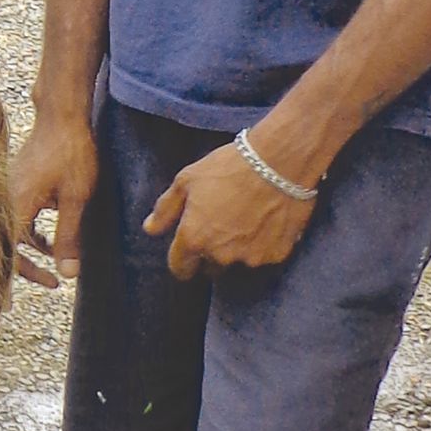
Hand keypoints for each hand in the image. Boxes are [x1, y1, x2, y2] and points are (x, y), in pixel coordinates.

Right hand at [10, 106, 101, 286]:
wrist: (63, 115)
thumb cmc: (71, 152)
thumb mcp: (76, 198)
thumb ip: (69, 237)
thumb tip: (68, 274)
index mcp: (14, 204)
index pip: (10, 252)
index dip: (26, 274)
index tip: (51, 284)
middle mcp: (4, 198)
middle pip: (5, 245)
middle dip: (25, 268)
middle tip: (46, 285)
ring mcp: (7, 191)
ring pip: (11, 232)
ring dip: (32, 250)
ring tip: (56, 263)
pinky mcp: (15, 186)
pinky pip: (17, 218)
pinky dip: (32, 232)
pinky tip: (52, 239)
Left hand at [144, 140, 316, 278]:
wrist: (280, 161)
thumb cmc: (229, 166)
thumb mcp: (187, 180)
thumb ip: (166, 209)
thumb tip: (150, 229)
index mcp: (194, 238)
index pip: (180, 268)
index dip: (182, 261)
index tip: (188, 251)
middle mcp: (220, 255)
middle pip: (210, 267)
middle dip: (211, 252)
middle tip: (222, 223)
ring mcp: (250, 257)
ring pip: (238, 261)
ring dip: (238, 247)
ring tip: (247, 217)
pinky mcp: (276, 254)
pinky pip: (264, 254)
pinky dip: (263, 243)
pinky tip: (266, 220)